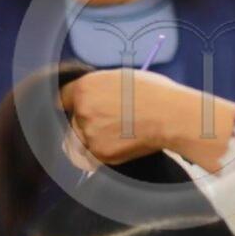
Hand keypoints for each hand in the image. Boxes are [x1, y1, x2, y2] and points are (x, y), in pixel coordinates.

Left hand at [59, 69, 186, 165]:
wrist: (171, 116)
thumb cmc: (154, 93)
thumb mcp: (122, 77)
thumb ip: (100, 87)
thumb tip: (94, 93)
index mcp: (85, 88)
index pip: (62, 98)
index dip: (71, 104)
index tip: (75, 110)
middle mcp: (82, 111)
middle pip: (72, 121)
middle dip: (86, 124)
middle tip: (108, 124)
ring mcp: (89, 134)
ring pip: (79, 141)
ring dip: (92, 140)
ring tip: (117, 135)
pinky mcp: (100, 154)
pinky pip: (92, 157)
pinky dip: (103, 154)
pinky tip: (122, 144)